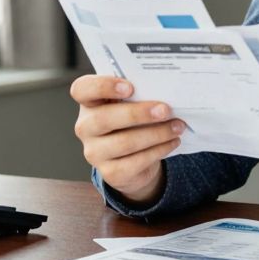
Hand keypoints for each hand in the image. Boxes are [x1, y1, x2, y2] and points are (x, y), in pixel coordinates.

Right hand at [71, 75, 182, 205]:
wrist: (132, 159)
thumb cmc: (131, 122)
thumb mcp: (130, 104)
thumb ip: (138, 94)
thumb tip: (165, 91)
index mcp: (88, 102)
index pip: (82, 89)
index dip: (103, 86)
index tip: (130, 87)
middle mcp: (85, 127)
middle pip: (104, 119)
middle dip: (138, 114)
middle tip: (165, 110)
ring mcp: (94, 152)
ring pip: (124, 142)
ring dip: (156, 133)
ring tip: (177, 126)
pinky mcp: (110, 172)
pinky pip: (136, 161)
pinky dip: (158, 150)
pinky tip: (172, 141)